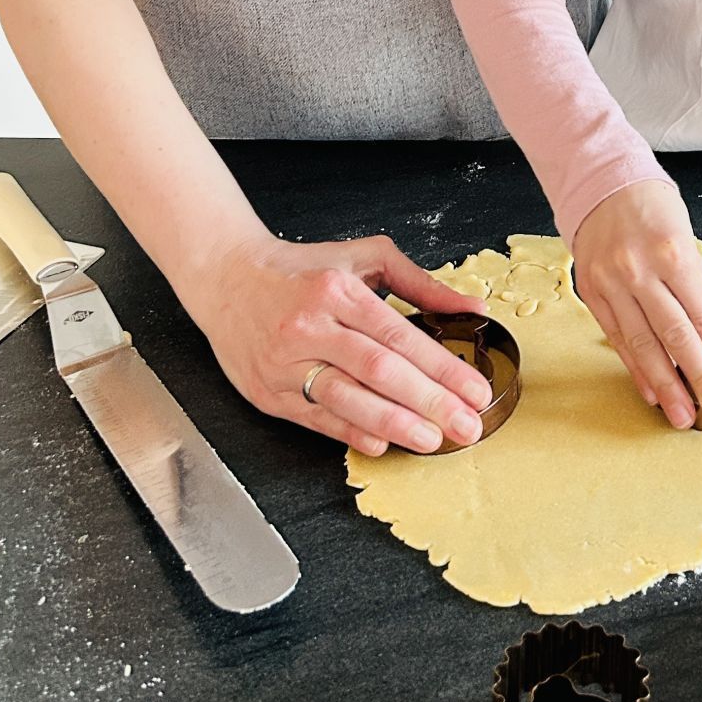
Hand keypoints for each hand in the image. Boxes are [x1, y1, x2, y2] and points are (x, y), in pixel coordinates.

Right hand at [180, 230, 494, 455]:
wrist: (227, 277)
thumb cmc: (302, 269)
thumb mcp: (364, 259)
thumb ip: (420, 285)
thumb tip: (472, 307)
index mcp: (337, 291)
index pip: (399, 336)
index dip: (441, 368)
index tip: (474, 389)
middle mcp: (310, 327)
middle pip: (378, 371)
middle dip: (428, 402)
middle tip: (466, 425)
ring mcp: (285, 363)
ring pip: (346, 400)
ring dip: (394, 424)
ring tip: (432, 439)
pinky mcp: (268, 392)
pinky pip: (316, 418)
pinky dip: (350, 433)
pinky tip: (381, 442)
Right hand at [572, 180, 701, 427]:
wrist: (602, 184)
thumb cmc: (651, 208)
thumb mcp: (683, 238)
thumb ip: (691, 287)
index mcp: (673, 254)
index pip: (700, 316)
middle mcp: (640, 271)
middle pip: (674, 336)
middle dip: (697, 378)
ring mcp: (612, 284)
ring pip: (642, 345)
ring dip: (665, 385)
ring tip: (682, 415)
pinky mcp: (591, 292)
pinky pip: (616, 338)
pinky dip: (635, 368)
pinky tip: (651, 391)